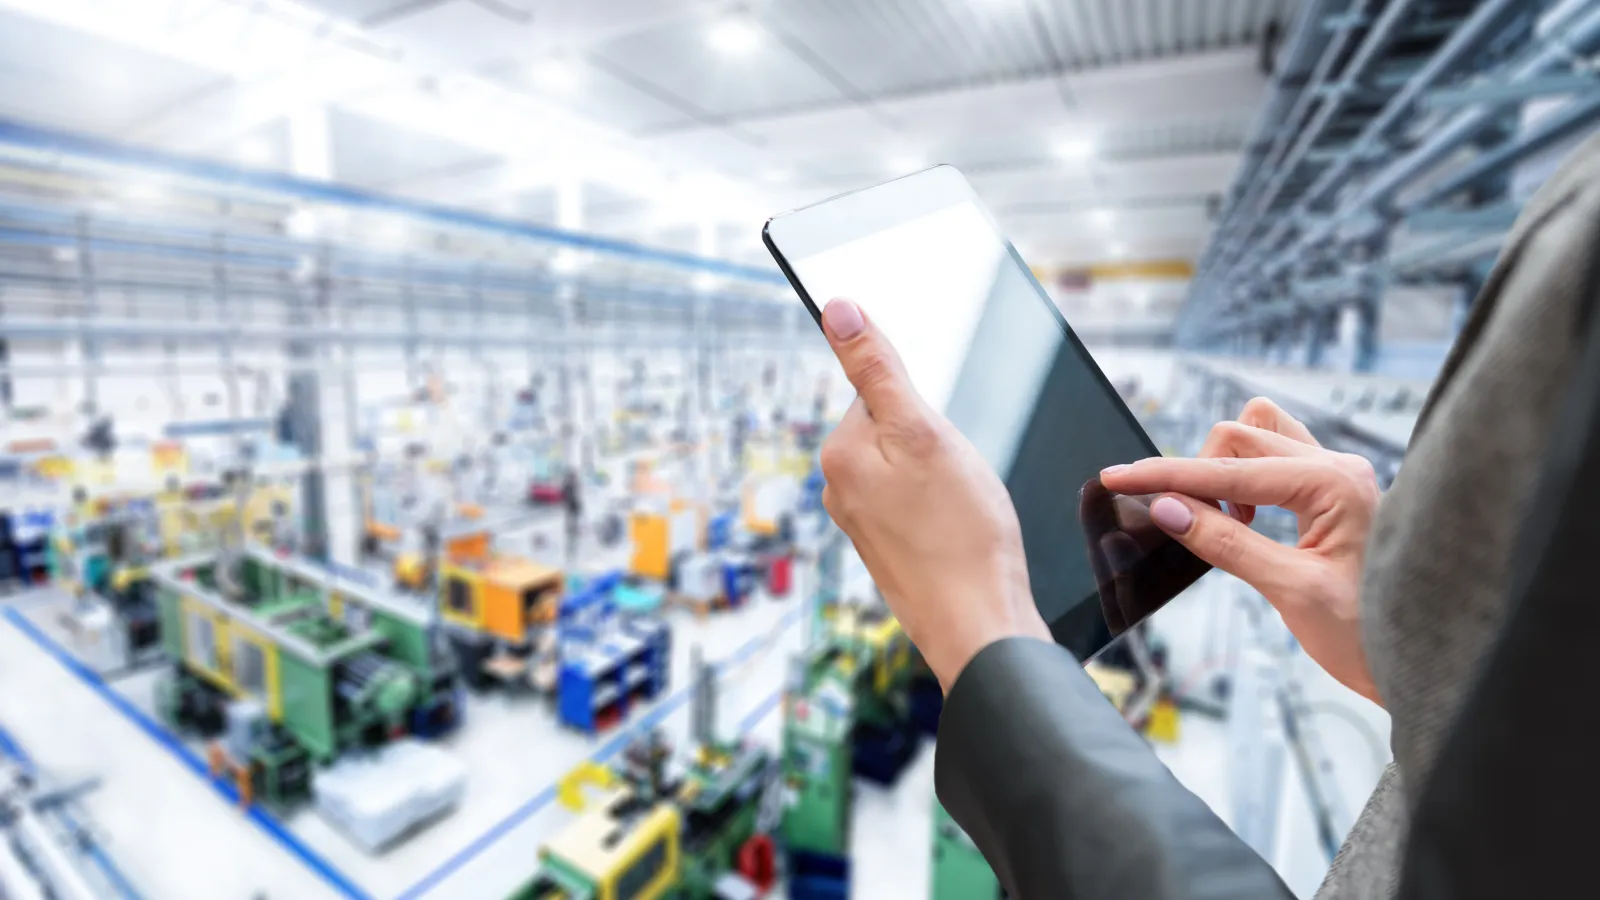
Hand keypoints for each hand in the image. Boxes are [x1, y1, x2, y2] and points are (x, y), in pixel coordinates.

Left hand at [815, 298, 1051, 692]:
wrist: (979, 626)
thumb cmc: (962, 534)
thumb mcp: (923, 433)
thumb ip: (878, 369)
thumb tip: (837, 309)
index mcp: (839, 454)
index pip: (880, 390)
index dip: (925, 407)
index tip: (944, 443)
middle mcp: (839, 487)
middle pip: (896, 427)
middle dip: (935, 441)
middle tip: (959, 480)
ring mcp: (862, 522)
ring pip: (912, 466)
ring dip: (943, 476)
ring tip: (963, 509)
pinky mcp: (888, 548)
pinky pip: (919, 502)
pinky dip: (944, 508)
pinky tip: (960, 531)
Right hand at [1100, 399, 1382, 704]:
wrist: (1426, 660)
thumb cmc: (1372, 633)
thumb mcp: (1290, 592)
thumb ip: (1225, 543)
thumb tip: (1168, 509)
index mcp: (1335, 484)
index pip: (1229, 471)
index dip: (1166, 475)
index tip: (1118, 477)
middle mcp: (1339, 467)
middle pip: (1239, 437)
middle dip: (1197, 474)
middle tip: (1182, 524)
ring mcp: (1339, 476)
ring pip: (1258, 436)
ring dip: (1224, 469)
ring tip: (1226, 522)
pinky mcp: (1333, 492)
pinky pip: (1275, 460)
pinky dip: (1245, 479)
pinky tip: (1245, 520)